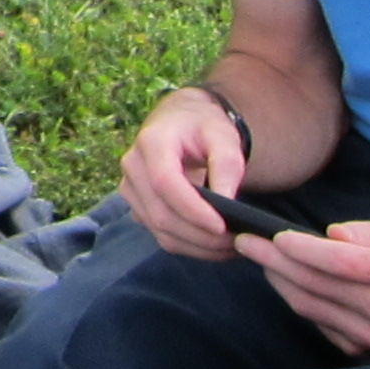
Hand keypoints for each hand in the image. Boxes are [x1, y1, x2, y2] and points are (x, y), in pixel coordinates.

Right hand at [121, 87, 251, 259]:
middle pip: (161, 214)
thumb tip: (226, 204)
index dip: (192, 209)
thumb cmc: (204, 126)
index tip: (223, 226)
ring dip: (198, 246)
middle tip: (238, 240)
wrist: (182, 121)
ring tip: (231, 245)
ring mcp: (131, 188)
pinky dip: (190, 247)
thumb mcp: (223, 136)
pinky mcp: (138, 206)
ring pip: (160, 231)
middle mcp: (133, 166)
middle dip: (201, 235)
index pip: (165, 183)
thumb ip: (226, 165)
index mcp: (152, 142)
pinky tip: (215, 245)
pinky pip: (161, 235)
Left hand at [249, 216, 369, 354]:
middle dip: (275, 261)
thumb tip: (331, 234)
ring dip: (280, 282)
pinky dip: (298, 302)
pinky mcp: (367, 352)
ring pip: (313, 306)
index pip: (342, 262)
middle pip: (319, 284)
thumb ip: (368, 232)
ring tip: (258, 258)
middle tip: (245, 242)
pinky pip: (321, 324)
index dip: (304, 249)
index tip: (274, 236)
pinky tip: (284, 282)